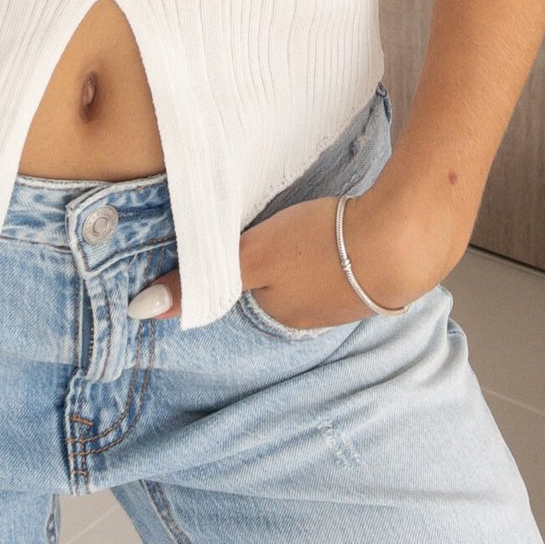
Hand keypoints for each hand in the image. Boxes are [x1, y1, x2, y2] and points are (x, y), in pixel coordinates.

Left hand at [127, 177, 465, 329]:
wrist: (403, 238)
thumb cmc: (324, 247)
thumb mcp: (254, 257)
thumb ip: (202, 278)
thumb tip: (141, 309)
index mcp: (279, 316)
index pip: (246, 292)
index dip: (241, 265)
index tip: (243, 241)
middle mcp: (313, 317)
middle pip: (281, 286)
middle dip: (277, 262)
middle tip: (278, 226)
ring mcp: (349, 299)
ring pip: (315, 274)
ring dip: (311, 253)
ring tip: (309, 225)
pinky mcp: (378, 274)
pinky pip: (348, 263)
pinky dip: (341, 247)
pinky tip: (344, 228)